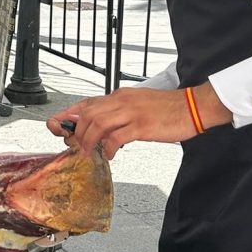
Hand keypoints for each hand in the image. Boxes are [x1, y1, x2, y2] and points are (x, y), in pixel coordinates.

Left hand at [46, 84, 230, 158]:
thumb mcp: (138, 105)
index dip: (68, 116)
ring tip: (89, 153)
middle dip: (76, 133)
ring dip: (88, 141)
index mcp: (119, 96)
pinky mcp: (142, 125)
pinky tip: (111, 155)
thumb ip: (119, 113)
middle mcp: (122, 100)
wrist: (193, 106)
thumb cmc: (167, 109)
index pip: (86, 104)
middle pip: (87, 114)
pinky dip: (109, 148)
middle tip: (76, 147)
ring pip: (97, 123)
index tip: (58, 128)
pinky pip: (117, 137)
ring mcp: (131, 112)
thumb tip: (101, 130)